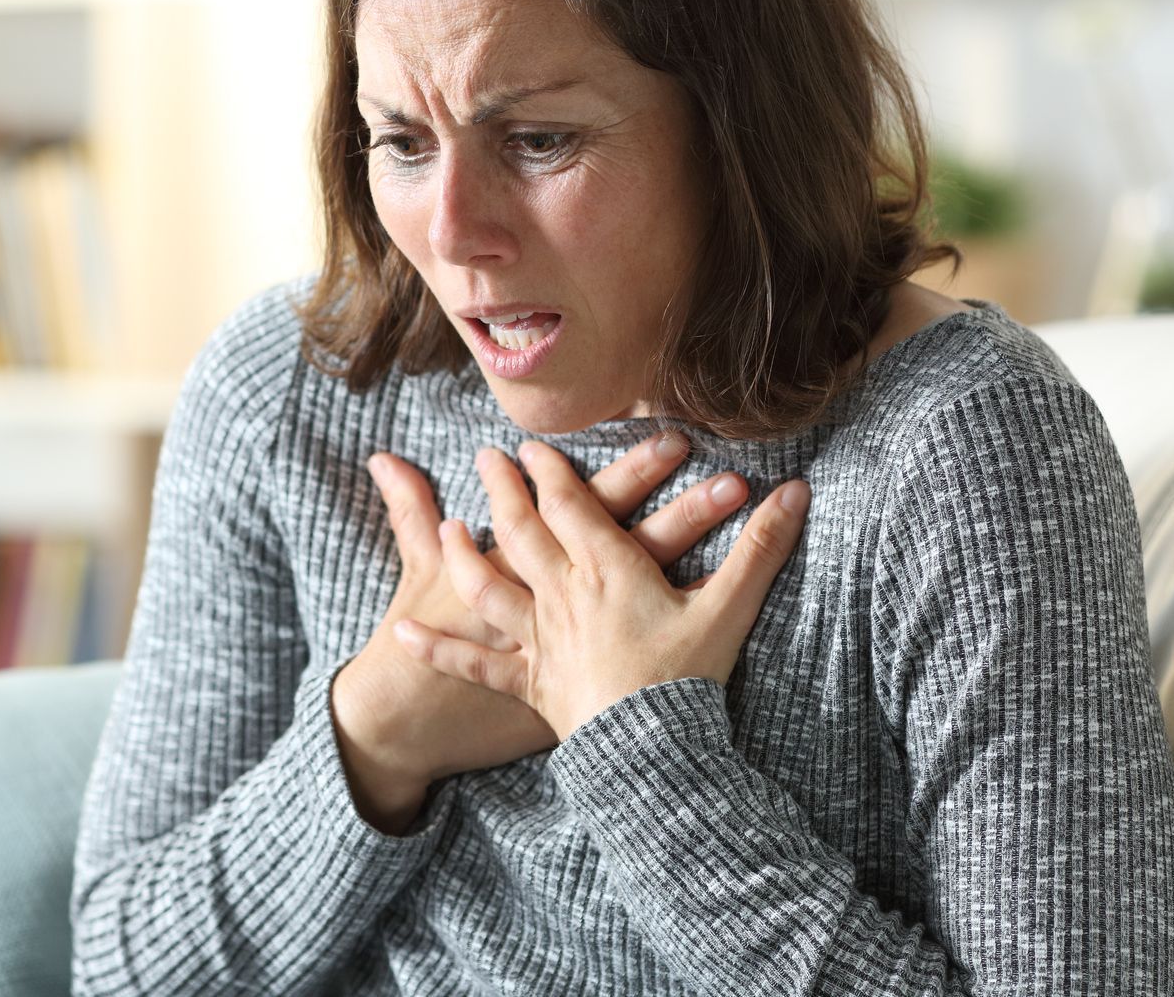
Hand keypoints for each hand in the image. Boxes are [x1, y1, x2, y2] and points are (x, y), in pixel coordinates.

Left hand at [392, 440, 810, 742]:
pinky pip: (475, 662)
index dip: (552, 472)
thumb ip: (760, 548)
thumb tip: (798, 492)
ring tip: (448, 525)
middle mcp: (563, 596)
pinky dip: (437, 647)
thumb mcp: (729, 609)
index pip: (572, 507)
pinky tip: (399, 633)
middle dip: (504, 490)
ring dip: (465, 552)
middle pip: (523, 531)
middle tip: (485, 457)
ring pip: (490, 585)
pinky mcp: (528, 682)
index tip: (533, 445)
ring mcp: (540, 639)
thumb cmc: (692, 680)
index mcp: (608, 571)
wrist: (655, 752)